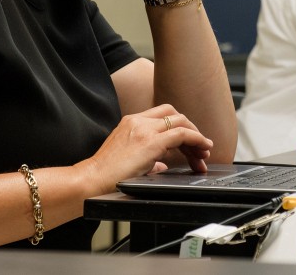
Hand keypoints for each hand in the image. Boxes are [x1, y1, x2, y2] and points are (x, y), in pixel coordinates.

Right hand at [78, 105, 213, 193]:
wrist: (91, 180)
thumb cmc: (106, 175)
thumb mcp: (128, 159)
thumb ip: (147, 158)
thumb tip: (161, 164)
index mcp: (131, 121)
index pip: (163, 115)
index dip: (180, 127)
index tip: (190, 144)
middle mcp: (138, 120)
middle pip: (174, 115)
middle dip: (191, 130)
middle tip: (201, 150)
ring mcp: (144, 129)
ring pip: (181, 122)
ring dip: (196, 137)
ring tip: (205, 153)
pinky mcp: (151, 142)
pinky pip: (182, 134)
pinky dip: (196, 140)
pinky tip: (203, 149)